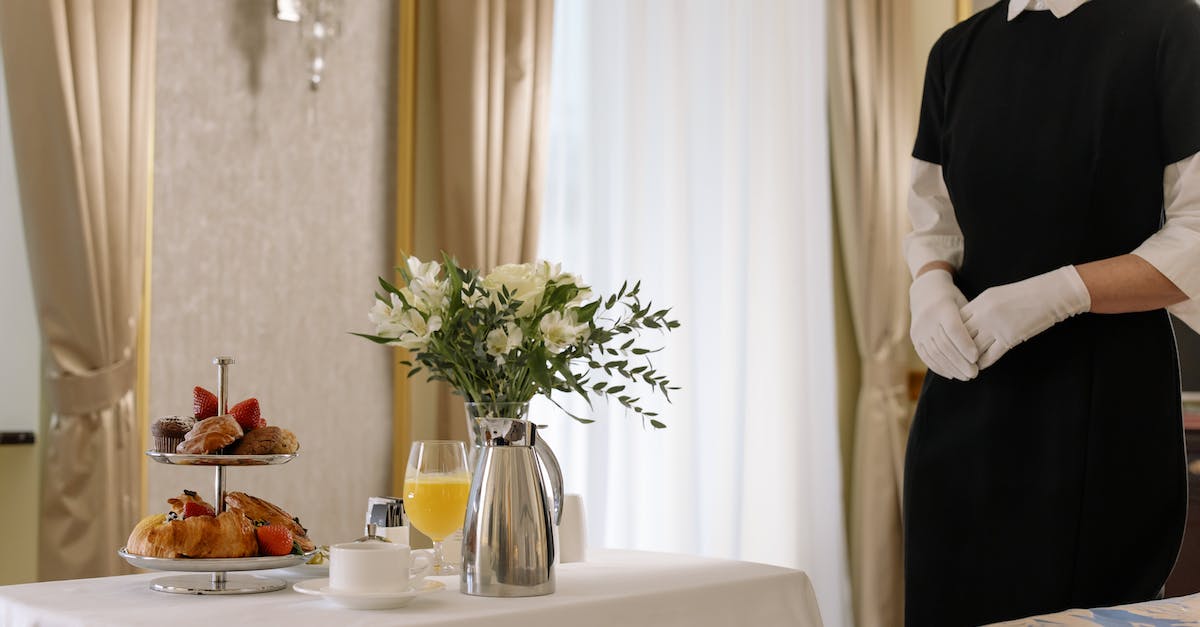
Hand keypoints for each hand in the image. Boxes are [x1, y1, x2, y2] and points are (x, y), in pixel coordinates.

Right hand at [909, 269, 978, 380]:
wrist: (925, 291)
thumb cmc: (951, 298)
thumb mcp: (962, 303)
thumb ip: (969, 322)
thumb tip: (984, 343)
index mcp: (942, 307)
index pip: (953, 329)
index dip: (964, 345)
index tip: (976, 357)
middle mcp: (928, 319)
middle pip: (944, 344)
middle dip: (960, 362)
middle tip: (974, 373)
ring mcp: (919, 329)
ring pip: (935, 353)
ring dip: (951, 368)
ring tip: (965, 376)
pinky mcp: (914, 337)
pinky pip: (926, 356)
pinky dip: (938, 367)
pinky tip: (951, 374)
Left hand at [962, 266, 1090, 369]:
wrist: (1050, 294)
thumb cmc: (1023, 295)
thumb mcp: (996, 296)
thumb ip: (979, 309)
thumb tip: (966, 323)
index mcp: (980, 301)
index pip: (956, 320)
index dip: (951, 333)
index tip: (947, 342)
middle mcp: (984, 314)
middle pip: (961, 335)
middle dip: (955, 348)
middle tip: (950, 359)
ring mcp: (996, 326)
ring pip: (973, 347)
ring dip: (967, 359)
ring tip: (963, 366)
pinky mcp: (1009, 337)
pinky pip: (990, 355)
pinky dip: (982, 363)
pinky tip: (979, 367)